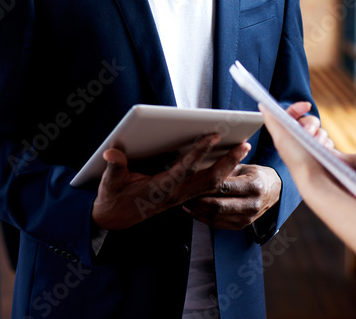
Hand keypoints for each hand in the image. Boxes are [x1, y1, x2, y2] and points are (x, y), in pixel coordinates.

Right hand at [91, 134, 250, 230]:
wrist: (115, 219)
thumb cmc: (114, 197)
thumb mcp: (111, 182)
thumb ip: (114, 166)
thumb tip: (111, 153)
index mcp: (161, 188)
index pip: (185, 169)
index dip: (199, 152)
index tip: (212, 136)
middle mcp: (176, 194)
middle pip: (209, 180)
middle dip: (228, 162)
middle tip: (244, 145)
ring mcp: (182, 197)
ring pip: (212, 184)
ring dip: (228, 167)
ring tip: (242, 149)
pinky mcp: (182, 196)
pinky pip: (207, 187)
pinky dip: (220, 174)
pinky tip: (228, 162)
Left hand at [182, 164, 281, 229]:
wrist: (273, 190)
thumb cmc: (255, 175)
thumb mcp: (244, 167)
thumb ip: (225, 169)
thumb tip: (202, 169)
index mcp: (254, 185)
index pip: (224, 187)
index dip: (205, 185)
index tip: (191, 181)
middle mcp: (252, 204)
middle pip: (218, 205)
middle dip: (198, 200)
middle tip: (184, 193)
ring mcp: (248, 217)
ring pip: (216, 217)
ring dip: (197, 210)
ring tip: (186, 201)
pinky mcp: (242, 225)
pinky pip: (218, 224)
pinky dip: (202, 218)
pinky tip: (192, 210)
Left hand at [258, 102, 333, 182]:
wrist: (314, 178)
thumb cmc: (296, 158)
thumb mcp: (281, 136)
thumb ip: (272, 119)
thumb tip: (263, 104)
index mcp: (286, 133)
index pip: (292, 113)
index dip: (298, 107)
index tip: (307, 106)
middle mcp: (298, 138)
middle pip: (310, 120)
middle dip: (311, 125)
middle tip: (308, 134)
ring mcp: (311, 145)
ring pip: (321, 130)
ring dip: (320, 136)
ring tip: (317, 147)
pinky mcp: (322, 152)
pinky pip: (328, 140)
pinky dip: (327, 144)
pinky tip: (324, 151)